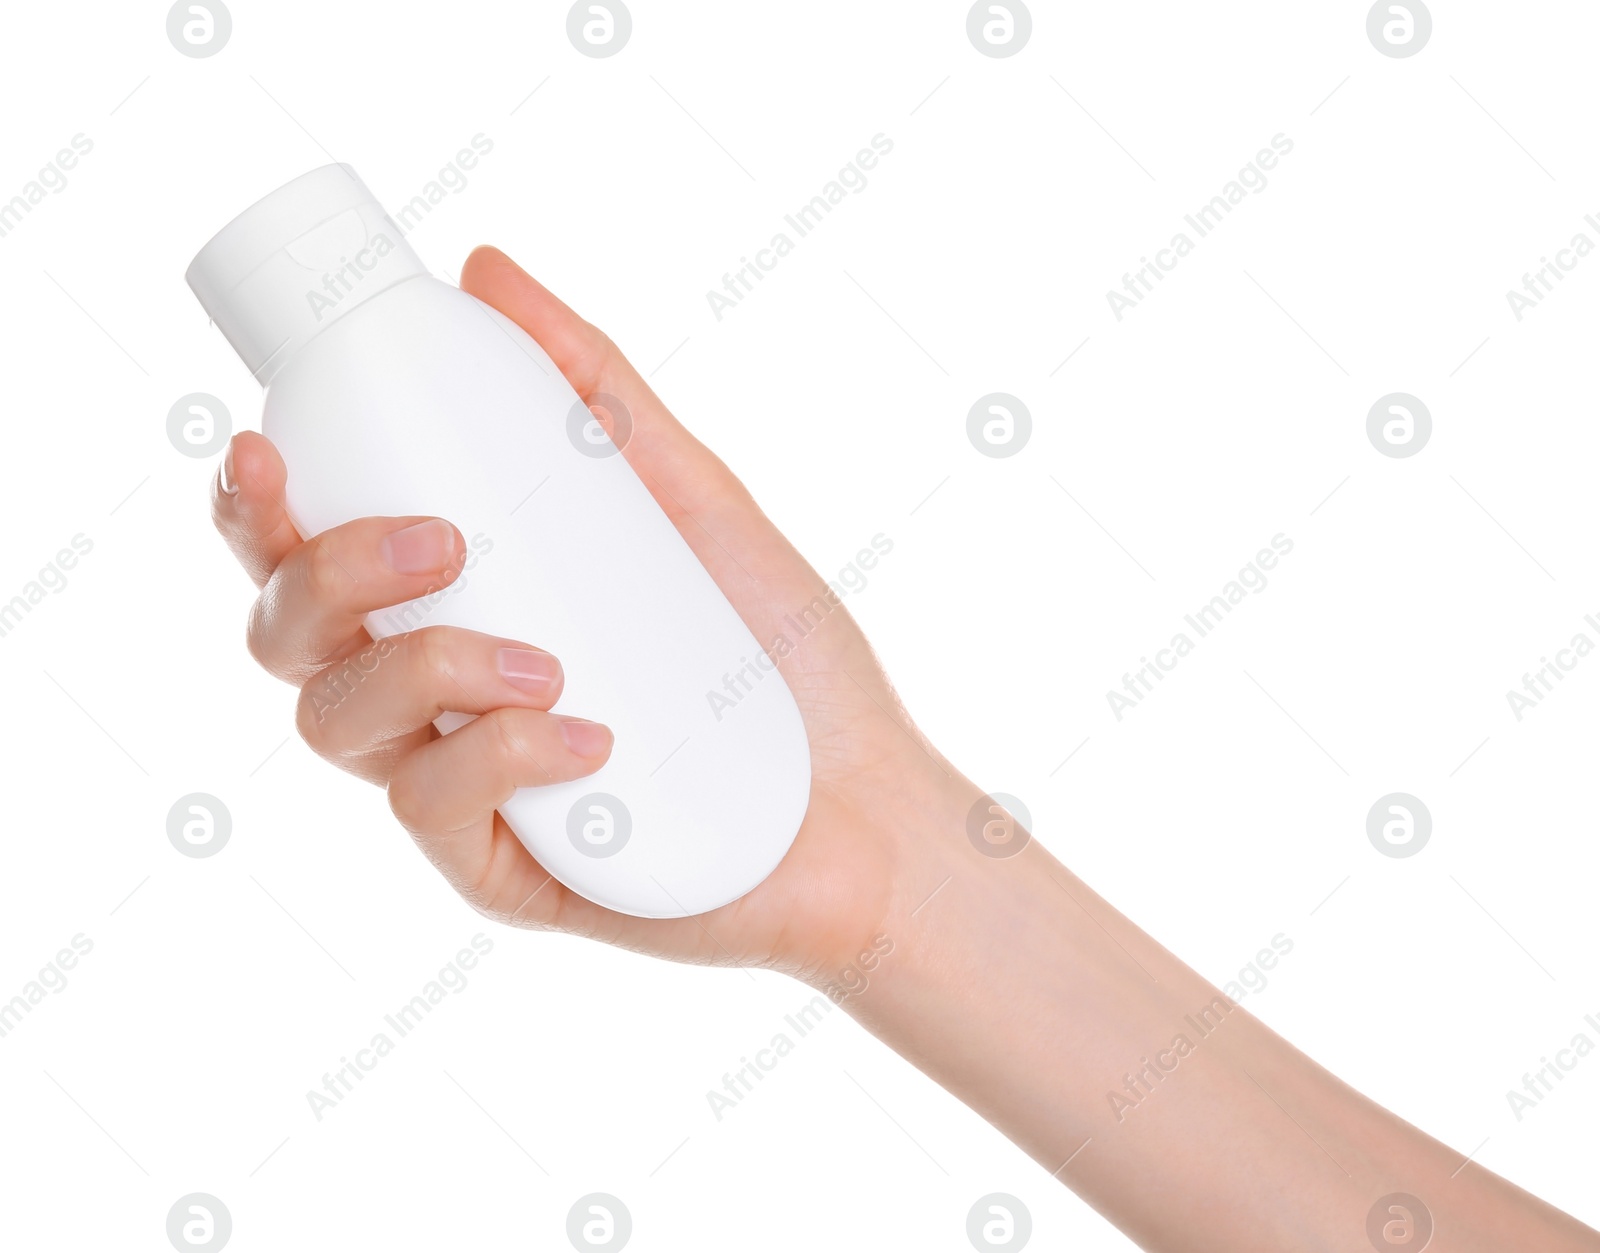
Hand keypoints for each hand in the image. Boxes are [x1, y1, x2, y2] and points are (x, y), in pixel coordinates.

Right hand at [212, 246, 967, 987]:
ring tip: (545, 656)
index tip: (267, 444)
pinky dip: (502, 758)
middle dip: (329, 574)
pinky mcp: (505, 874)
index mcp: (450, 610)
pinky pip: (435, 815)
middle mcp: (434, 700)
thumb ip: (596, 393)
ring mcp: (463, 791)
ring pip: (337, 726)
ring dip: (420, 668)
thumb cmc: (778, 656)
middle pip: (288, 639)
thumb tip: (485, 268)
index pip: (306, 557)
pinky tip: (591, 734)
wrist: (871, 804)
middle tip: (445, 541)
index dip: (254, 507)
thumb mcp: (689, 501)